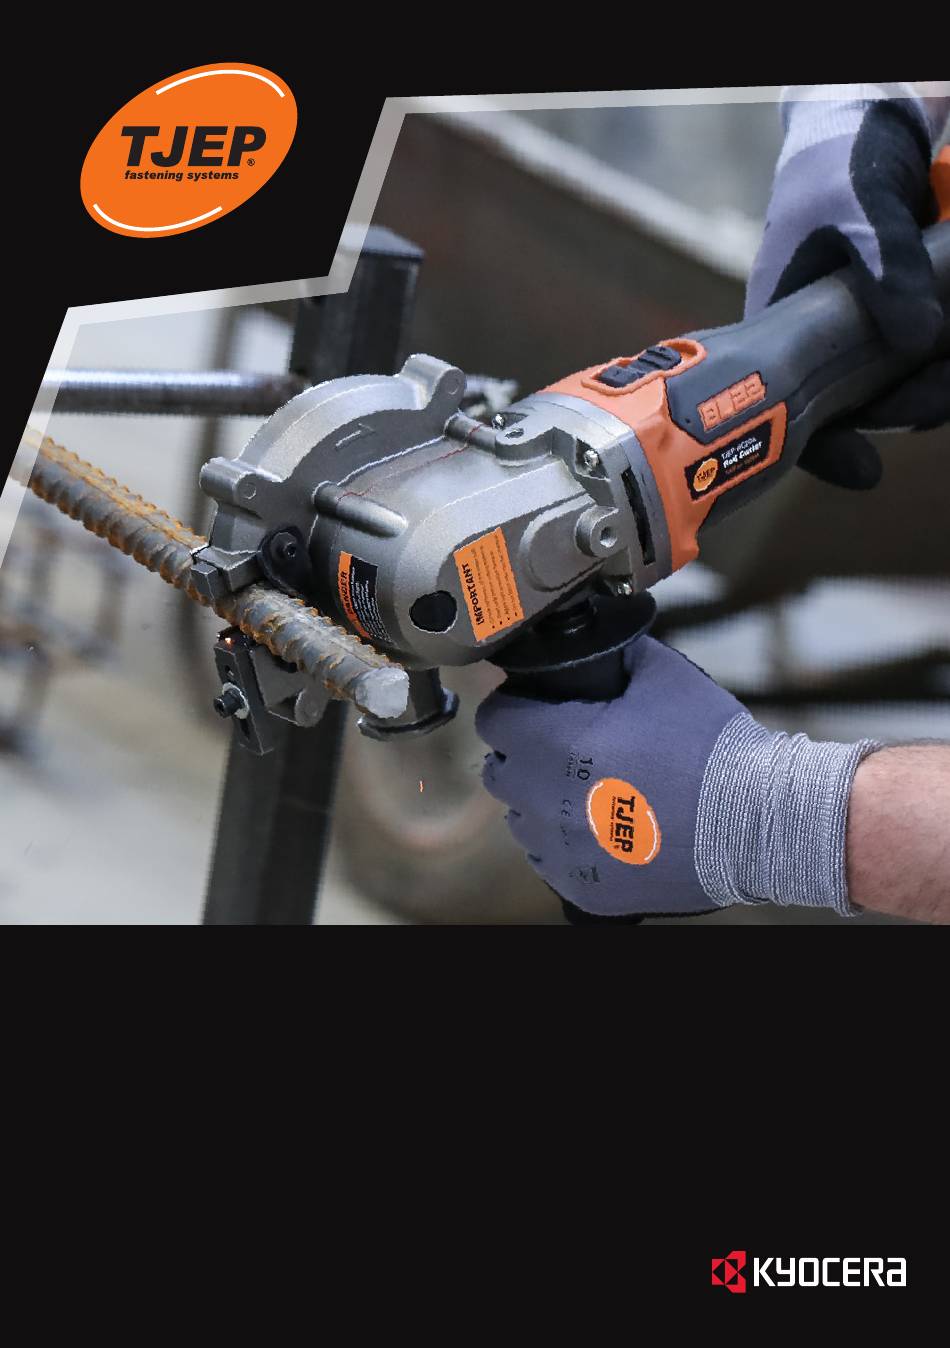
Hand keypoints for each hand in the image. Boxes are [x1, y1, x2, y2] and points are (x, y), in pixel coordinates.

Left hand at [475, 636, 744, 918]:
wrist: (758, 821)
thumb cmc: (712, 747)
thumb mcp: (664, 675)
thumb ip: (619, 653)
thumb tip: (602, 641)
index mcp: (556, 744)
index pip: (493, 720)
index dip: (513, 708)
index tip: (532, 709)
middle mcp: (546, 802)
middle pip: (500, 773)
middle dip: (522, 755)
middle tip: (560, 748)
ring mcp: (563, 851)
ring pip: (521, 821)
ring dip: (540, 802)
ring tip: (585, 791)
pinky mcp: (582, 889)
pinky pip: (550, 862)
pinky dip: (566, 845)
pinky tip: (602, 829)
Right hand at [747, 96, 948, 489]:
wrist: (869, 126)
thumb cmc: (842, 165)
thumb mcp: (859, 207)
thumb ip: (887, 265)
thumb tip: (920, 337)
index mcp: (781, 330)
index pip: (787, 412)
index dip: (821, 450)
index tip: (864, 470)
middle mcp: (819, 346)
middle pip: (857, 412)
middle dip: (906, 409)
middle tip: (940, 391)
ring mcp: (862, 339)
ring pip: (897, 390)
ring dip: (934, 386)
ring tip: (947, 371)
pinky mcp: (900, 327)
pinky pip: (924, 361)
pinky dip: (942, 364)